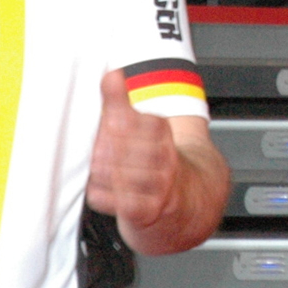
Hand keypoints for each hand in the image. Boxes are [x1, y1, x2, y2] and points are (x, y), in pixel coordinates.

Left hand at [87, 71, 180, 230]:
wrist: (189, 199)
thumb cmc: (156, 162)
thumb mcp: (141, 128)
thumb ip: (120, 101)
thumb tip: (111, 74)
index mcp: (164, 136)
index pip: (147, 125)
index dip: (123, 125)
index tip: (110, 124)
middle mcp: (166, 162)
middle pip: (133, 151)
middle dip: (110, 150)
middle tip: (99, 149)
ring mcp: (159, 188)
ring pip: (126, 177)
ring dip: (105, 173)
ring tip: (98, 168)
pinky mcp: (148, 213)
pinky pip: (123, 204)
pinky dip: (106, 197)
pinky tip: (100, 190)